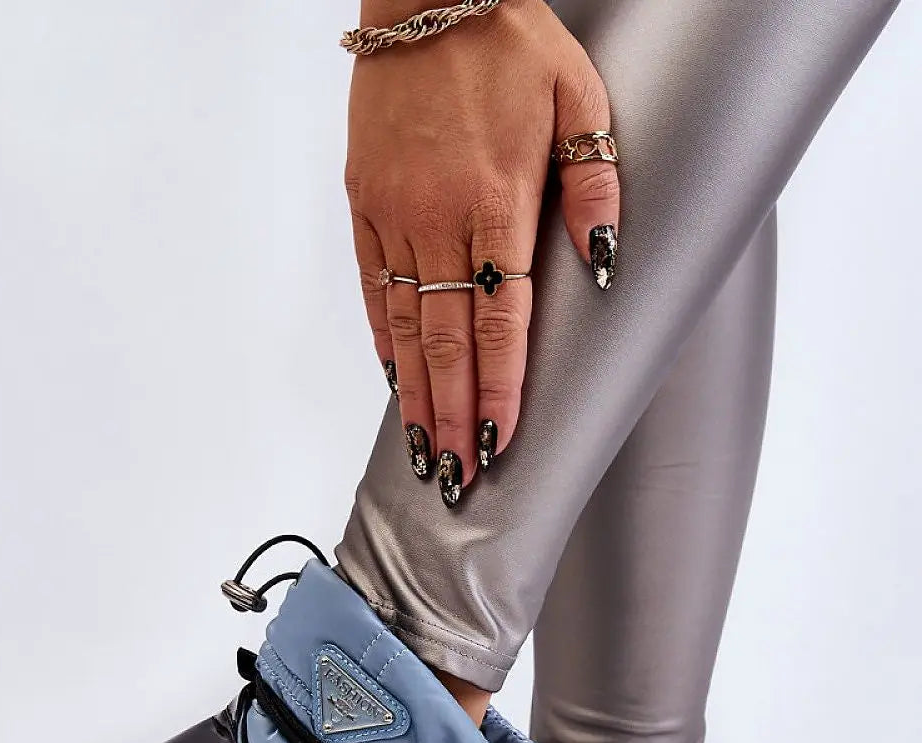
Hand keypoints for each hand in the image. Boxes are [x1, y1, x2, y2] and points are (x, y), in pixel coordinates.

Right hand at [345, 0, 619, 503]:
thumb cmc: (510, 41)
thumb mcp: (578, 100)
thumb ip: (594, 185)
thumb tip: (602, 262)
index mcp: (495, 198)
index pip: (501, 318)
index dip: (501, 388)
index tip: (500, 442)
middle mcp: (438, 216)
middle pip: (446, 339)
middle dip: (455, 415)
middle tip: (458, 475)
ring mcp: (394, 212)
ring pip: (403, 323)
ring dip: (416, 394)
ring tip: (427, 448)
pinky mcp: (364, 200)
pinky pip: (371, 283)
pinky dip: (383, 337)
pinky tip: (394, 380)